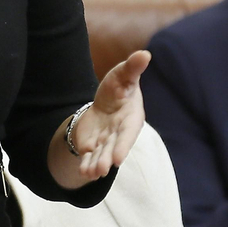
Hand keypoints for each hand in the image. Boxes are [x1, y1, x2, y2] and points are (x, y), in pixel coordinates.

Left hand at [54, 50, 149, 187]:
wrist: (108, 101)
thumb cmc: (120, 87)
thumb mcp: (124, 75)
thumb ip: (133, 68)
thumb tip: (145, 54)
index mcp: (131, 119)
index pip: (127, 134)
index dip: (123, 145)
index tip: (118, 158)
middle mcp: (120, 134)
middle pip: (113, 148)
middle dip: (107, 158)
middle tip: (102, 168)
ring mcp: (107, 142)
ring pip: (102, 156)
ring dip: (96, 165)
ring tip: (90, 173)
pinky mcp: (94, 146)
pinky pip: (90, 157)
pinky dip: (86, 164)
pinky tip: (82, 172)